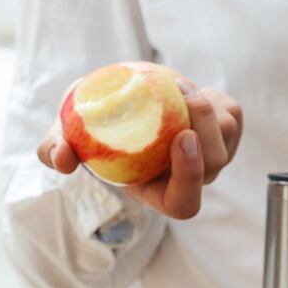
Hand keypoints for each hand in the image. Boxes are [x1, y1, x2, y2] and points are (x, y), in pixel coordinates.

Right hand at [36, 76, 242, 219]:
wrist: (122, 98)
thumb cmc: (93, 123)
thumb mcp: (66, 132)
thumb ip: (55, 148)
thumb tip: (60, 159)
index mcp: (159, 193)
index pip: (185, 202)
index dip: (189, 176)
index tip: (181, 138)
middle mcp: (192, 179)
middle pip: (215, 162)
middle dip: (203, 126)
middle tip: (181, 92)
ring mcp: (214, 156)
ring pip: (226, 135)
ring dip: (203, 106)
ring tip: (175, 85)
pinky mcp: (227, 131)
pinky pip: (232, 114)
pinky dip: (212, 97)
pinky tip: (188, 90)